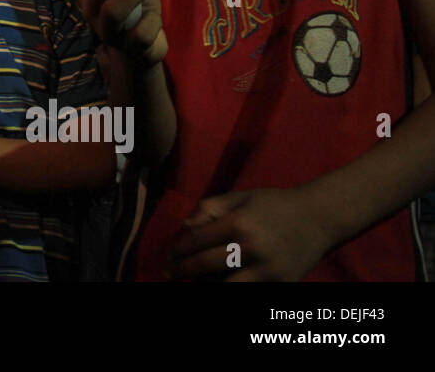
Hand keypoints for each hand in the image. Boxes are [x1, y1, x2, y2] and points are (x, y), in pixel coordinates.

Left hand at [168, 188, 334, 280]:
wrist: (320, 218)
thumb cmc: (275, 204)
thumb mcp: (240, 196)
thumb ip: (209, 208)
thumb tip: (185, 227)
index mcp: (239, 223)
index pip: (196, 241)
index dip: (177, 250)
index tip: (168, 256)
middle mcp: (252, 248)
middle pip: (204, 266)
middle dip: (182, 271)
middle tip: (169, 273)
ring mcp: (268, 270)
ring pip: (224, 287)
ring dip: (204, 285)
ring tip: (193, 281)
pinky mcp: (281, 285)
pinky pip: (247, 292)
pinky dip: (229, 288)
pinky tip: (218, 283)